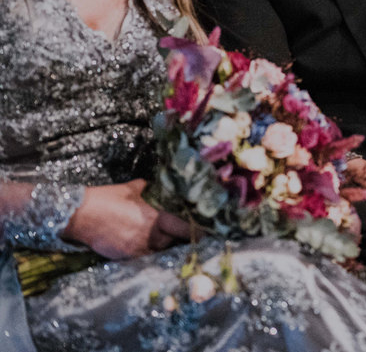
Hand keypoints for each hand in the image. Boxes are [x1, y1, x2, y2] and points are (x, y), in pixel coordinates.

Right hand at [62, 179, 190, 259]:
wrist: (80, 215)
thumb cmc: (108, 198)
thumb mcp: (131, 189)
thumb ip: (148, 189)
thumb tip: (155, 184)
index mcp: (157, 218)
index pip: (184, 228)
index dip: (197, 232)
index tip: (208, 234)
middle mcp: (151, 236)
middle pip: (173, 243)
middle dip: (179, 240)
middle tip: (185, 237)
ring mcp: (138, 248)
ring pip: (159, 252)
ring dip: (163, 248)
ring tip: (165, 242)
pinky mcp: (125, 257)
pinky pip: (143, 258)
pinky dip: (147, 253)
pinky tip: (146, 247)